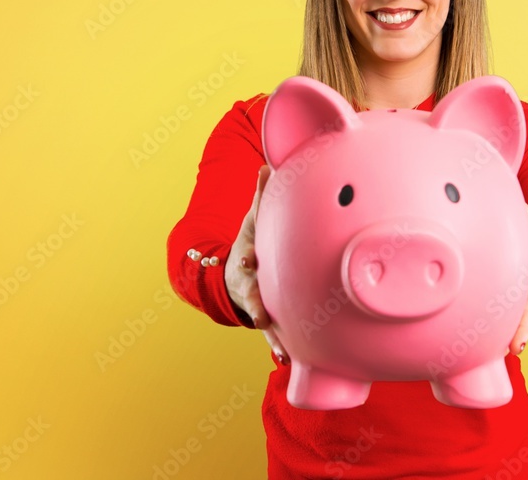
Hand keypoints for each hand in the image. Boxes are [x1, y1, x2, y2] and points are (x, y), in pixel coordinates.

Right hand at [224, 165, 288, 364]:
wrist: (239, 273)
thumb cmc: (254, 243)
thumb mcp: (254, 221)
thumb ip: (261, 196)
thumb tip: (266, 166)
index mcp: (247, 257)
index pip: (245, 257)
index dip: (246, 258)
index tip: (248, 260)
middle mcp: (250, 284)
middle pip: (251, 295)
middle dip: (254, 304)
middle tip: (258, 316)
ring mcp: (258, 303)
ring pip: (265, 322)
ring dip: (271, 337)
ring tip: (281, 352)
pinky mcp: (271, 319)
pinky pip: (276, 334)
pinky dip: (280, 347)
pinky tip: (289, 360)